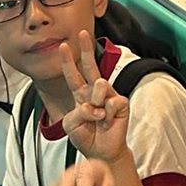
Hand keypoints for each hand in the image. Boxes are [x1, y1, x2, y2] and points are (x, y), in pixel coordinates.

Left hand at [58, 31, 129, 162]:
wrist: (101, 152)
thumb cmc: (86, 137)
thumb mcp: (71, 125)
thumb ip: (78, 111)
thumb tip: (94, 103)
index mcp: (81, 95)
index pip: (73, 75)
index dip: (68, 61)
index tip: (64, 46)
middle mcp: (95, 92)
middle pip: (90, 66)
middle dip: (86, 49)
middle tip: (83, 33)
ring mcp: (109, 95)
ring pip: (100, 86)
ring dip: (95, 104)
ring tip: (97, 118)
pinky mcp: (121, 103)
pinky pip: (111, 102)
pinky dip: (106, 115)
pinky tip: (107, 122)